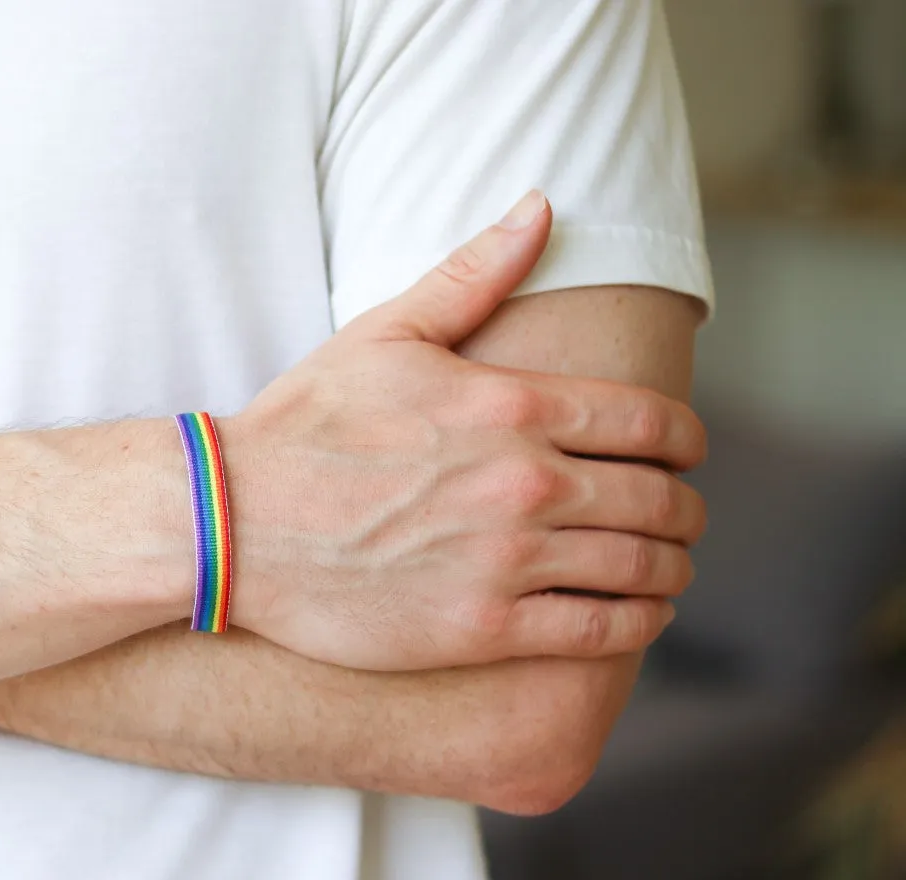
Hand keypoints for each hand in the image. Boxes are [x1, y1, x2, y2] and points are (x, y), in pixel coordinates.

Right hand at [229, 191, 706, 671]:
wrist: (232, 522)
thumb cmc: (304, 426)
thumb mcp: (385, 334)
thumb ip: (473, 273)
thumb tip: (540, 206)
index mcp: (513, 405)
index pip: (653, 423)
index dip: (688, 440)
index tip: (688, 453)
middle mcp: (525, 482)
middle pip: (660, 499)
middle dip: (686, 508)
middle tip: (684, 516)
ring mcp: (507, 560)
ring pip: (641, 568)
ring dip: (673, 568)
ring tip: (671, 569)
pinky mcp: (482, 629)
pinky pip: (599, 632)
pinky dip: (638, 625)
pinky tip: (640, 617)